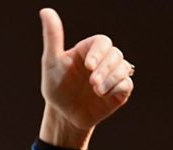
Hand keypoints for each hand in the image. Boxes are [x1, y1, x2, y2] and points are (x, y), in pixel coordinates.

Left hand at [38, 8, 134, 149]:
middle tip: (92, 82)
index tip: (88, 66)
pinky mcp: (119, 91)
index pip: (102, 42)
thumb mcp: (52, 62)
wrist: (63, 115)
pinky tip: (103, 96)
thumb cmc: (56, 87)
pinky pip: (127, 84)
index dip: (99, 52)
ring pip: (124, 68)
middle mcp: (103, 60)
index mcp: (89, 50)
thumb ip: (53, 37)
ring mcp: (112, 75)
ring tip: (96, 91)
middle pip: (115, 54)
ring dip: (111, 79)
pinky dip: (117, 89)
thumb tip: (46, 11)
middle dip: (105, 68)